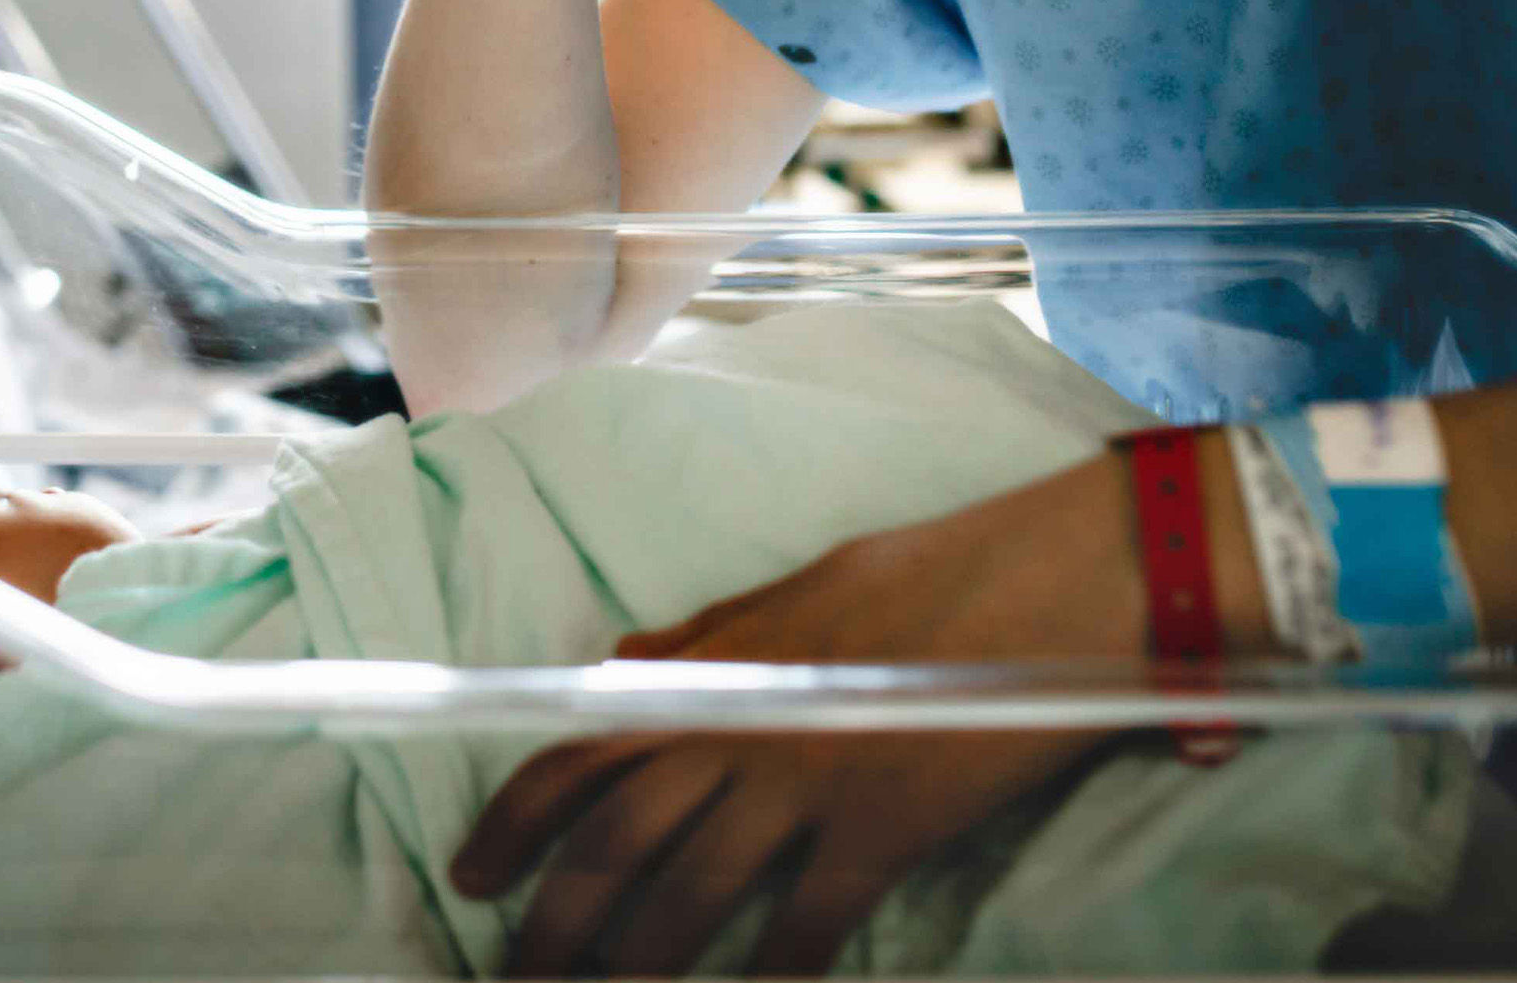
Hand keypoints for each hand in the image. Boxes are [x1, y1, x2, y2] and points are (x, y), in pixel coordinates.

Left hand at [450, 453, 1181, 975]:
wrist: (1043, 582)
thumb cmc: (921, 575)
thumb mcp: (795, 589)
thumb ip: (702, 638)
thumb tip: (619, 661)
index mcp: (710, 668)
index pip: (579, 748)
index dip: (514, 820)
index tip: (473, 878)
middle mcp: (739, 728)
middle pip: (614, 844)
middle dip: (555, 926)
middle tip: (521, 980)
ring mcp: (807, 782)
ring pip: (692, 894)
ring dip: (641, 964)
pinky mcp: (882, 829)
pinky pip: (806, 924)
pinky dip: (772, 973)